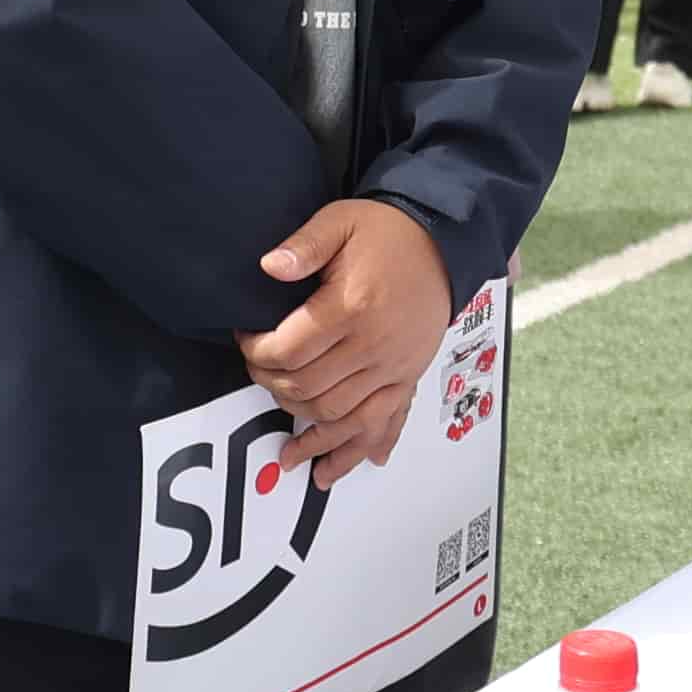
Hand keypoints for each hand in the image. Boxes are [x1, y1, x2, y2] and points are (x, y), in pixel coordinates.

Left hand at [235, 198, 452, 484]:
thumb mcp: (340, 222)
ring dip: (308, 435)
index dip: (257, 350)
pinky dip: (356, 451)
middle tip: (258, 374)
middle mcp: (372, 346)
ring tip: (286, 451)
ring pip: (341, 416)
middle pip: (309, 387)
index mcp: (350, 308)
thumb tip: (269, 266)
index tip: (247, 340)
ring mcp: (393, 367)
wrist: (443, 242)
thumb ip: (303, 246)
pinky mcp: (406, 377)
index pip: (290, 349)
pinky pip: (381, 424)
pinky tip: (333, 470)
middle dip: (273, 387)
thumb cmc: (388, 233)